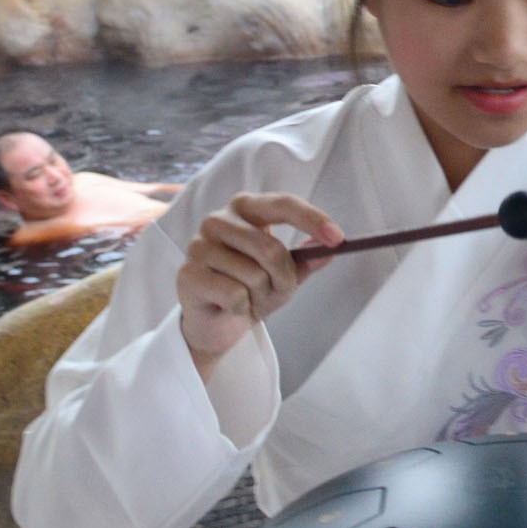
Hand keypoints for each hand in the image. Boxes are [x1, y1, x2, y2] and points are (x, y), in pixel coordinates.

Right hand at [177, 193, 340, 369]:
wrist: (214, 323)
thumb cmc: (249, 289)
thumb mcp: (285, 275)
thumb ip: (306, 259)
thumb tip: (332, 248)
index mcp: (245, 208)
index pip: (282, 204)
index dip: (312, 219)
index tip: (338, 239)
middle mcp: (217, 220)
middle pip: (271, 248)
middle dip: (285, 279)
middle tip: (280, 292)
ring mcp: (198, 245)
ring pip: (254, 275)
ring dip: (262, 296)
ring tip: (250, 299)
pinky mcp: (188, 275)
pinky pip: (235, 295)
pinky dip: (243, 308)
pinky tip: (231, 307)